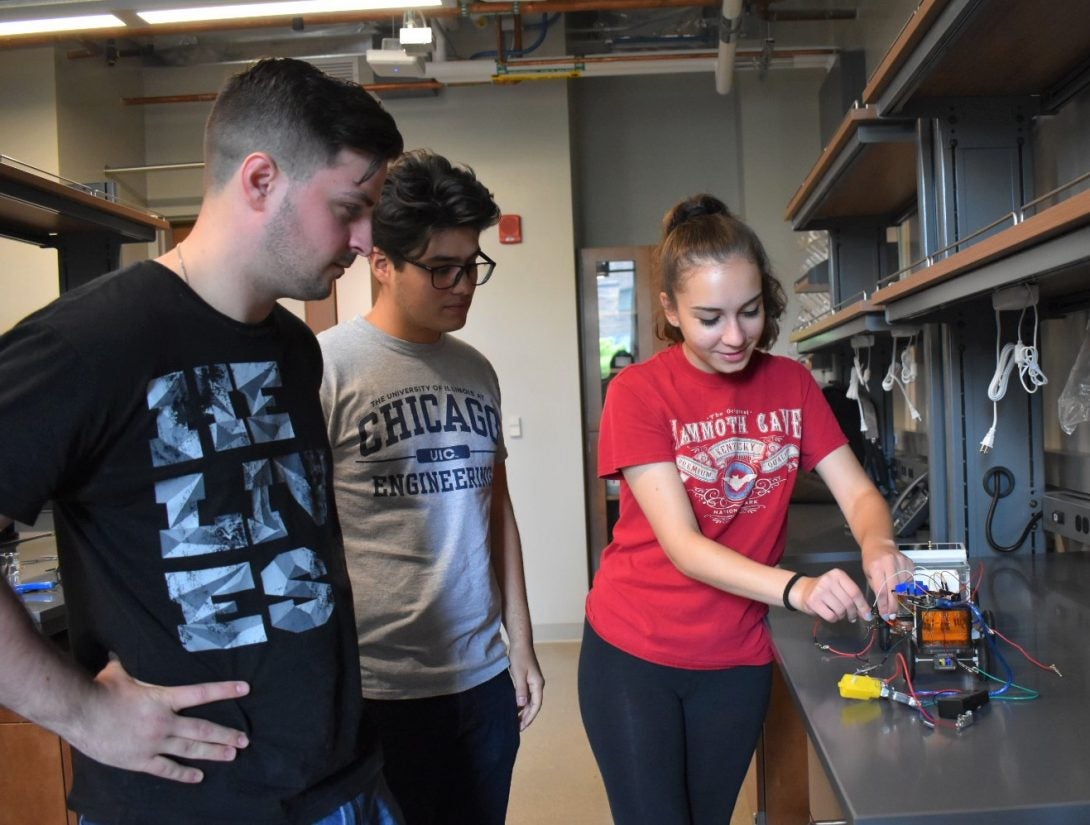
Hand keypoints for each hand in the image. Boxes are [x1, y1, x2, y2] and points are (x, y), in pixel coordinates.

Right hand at [70, 656, 249, 782]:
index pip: (201, 693)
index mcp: (163, 698)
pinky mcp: (140, 760)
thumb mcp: (121, 669)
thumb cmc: (100, 688)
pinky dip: (184, 774)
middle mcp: (163, 722)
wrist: (79, 712)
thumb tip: (126, 643)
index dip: (225, 690)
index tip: (245, 689)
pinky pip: (166, 769)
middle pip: (202, 730)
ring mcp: (153, 743)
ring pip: (190, 750)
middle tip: (245, 740)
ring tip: (232, 755)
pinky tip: (198, 776)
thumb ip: (131, 660)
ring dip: (213, 753)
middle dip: (226, 734)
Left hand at [508, 644, 543, 731]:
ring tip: (516, 721)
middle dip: (527, 717)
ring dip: (524, 711)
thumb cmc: (520, 657)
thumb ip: (521, 690)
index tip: (522, 726)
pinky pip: (526, 696)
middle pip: (534, 705)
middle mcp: (537, 685)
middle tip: (518, 728)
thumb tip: (522, 705)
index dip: (529, 717)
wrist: (520, 643)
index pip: (536, 705)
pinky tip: (515, 708)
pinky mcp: (528, 680)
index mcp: (538, 684)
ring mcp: (533, 682)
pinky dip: (522, 703)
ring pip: (530, 701)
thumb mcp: (519, 674)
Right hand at [792, 568, 872, 622]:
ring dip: (842, 616)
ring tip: (838, 613)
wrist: (802, 590)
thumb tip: (866, 614)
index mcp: (838, 574)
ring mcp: (820, 590)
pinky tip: (831, 615)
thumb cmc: (824, 590)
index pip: (855, 592)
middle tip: (852, 616)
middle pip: (848, 602)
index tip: (867, 615)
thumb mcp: (839, 588)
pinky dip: (834, 619)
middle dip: (853, 613)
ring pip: (840, 610)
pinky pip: (831, 616)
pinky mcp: (813, 601)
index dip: (863, 605)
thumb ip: (852, 597)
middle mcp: (829, 580)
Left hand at [860, 540, 913, 618]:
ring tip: (896, 606)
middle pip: (894, 589)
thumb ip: (876, 587)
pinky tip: (901, 591)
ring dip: (900, 598)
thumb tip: (884, 605)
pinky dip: (906, 588)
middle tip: (892, 616)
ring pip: (904, 587)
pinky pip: (910, 580)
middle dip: (893, 605)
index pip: (881, 590)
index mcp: (876, 566)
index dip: (884, 604)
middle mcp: (890, 563)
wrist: (879, 544)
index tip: (884, 614)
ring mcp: (902, 562)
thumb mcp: (868, 573)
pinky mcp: (910, 562)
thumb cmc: (871, 560)